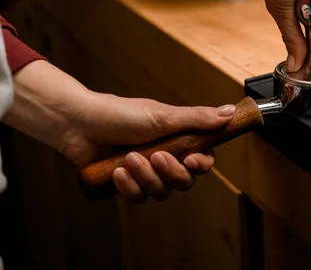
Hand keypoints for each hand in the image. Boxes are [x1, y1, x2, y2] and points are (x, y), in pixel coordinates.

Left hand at [65, 93, 235, 203]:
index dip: (201, 165)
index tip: (191, 158)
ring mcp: (145, 172)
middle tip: (156, 156)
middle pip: (184, 181)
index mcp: (178, 139)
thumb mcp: (163, 116)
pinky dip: (129, 187)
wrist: (79, 123)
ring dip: (146, 177)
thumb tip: (231, 112)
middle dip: (170, 172)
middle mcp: (165, 157)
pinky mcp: (127, 185)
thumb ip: (198, 119)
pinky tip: (118, 171)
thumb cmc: (120, 114)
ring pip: (162, 192)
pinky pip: (138, 198)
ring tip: (129, 159)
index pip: (203, 160)